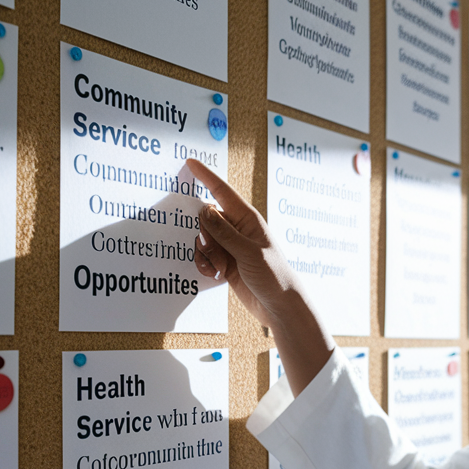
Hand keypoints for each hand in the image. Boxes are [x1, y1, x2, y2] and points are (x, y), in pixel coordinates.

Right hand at [187, 158, 296, 327]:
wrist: (279, 305)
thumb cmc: (273, 275)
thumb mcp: (248, 252)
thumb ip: (224, 232)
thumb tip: (204, 209)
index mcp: (247, 219)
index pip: (222, 192)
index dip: (206, 176)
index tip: (190, 162)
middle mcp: (237, 229)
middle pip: (205, 219)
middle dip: (204, 236)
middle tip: (217, 255)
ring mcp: (230, 246)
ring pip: (202, 239)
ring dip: (205, 254)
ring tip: (220, 268)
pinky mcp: (224, 262)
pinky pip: (203, 256)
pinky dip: (205, 265)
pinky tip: (216, 275)